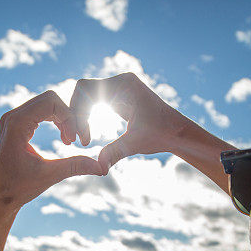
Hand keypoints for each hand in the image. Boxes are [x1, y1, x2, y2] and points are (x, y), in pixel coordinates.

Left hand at [0, 90, 103, 214]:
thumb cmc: (19, 188)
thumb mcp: (50, 175)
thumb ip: (75, 166)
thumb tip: (103, 167)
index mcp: (16, 124)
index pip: (50, 102)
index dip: (68, 117)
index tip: (73, 141)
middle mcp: (11, 117)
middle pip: (49, 99)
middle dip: (67, 116)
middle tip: (73, 140)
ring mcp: (11, 119)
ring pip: (45, 103)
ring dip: (62, 119)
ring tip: (68, 141)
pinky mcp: (15, 124)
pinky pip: (39, 111)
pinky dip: (54, 121)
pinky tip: (62, 139)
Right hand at [69, 72, 185, 171]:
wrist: (177, 132)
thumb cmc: (161, 134)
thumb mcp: (136, 143)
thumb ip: (115, 152)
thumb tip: (98, 168)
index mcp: (124, 85)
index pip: (85, 89)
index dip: (77, 112)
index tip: (82, 138)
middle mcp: (119, 82)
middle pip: (82, 91)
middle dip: (75, 115)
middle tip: (74, 141)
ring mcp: (117, 88)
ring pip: (85, 97)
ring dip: (79, 117)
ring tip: (82, 140)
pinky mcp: (117, 98)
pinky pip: (92, 103)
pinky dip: (86, 118)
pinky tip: (88, 136)